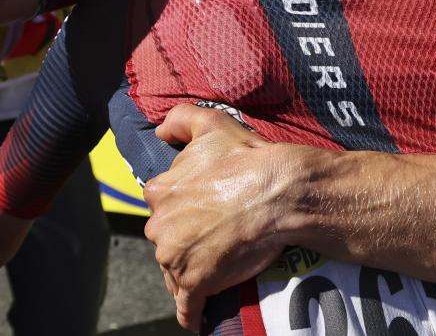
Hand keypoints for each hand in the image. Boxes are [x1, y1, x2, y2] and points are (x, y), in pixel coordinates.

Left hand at [144, 105, 290, 331]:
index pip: (162, 205)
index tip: (199, 213)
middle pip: (166, 238)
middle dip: (182, 240)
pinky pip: (186, 306)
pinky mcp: (194, 283)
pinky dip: (190, 313)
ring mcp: (175, 257)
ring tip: (210, 272)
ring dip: (188, 272)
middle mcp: (159, 225)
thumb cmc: (246, 158)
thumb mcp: (211, 124)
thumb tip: (159, 131)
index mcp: (160, 191)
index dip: (181, 209)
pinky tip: (196, 318)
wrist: (277, 192)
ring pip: (174, 270)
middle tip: (210, 240)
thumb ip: (179, 120)